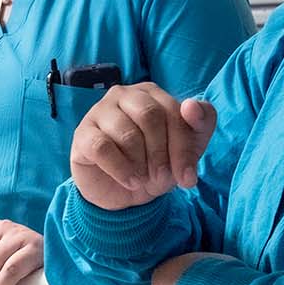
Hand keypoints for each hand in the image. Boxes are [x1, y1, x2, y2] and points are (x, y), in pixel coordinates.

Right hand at [70, 84, 216, 210]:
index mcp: (150, 92)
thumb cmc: (156, 162)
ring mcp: (99, 112)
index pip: (173, 111)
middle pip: (150, 117)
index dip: (183, 148)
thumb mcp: (188, 147)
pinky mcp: (82, 134)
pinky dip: (121, 169)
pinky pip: (103, 148)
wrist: (123, 191)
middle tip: (162, 179)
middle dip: (161, 155)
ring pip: (127, 134)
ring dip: (141, 165)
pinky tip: (130, 181)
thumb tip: (191, 106)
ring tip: (144, 180)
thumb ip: (201, 122)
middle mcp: (123, 95)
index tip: (187, 178)